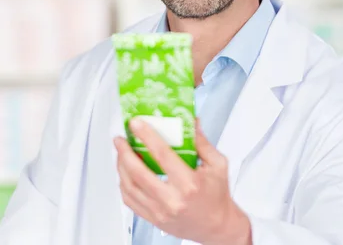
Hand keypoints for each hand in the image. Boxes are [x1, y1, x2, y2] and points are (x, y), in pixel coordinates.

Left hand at [114, 117, 251, 244]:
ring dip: (121, 167)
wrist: (217, 226)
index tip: (136, 124)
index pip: (162, 155)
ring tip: (121, 153)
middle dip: (125, 152)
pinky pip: (130, 201)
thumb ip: (201, 142)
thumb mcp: (217, 164)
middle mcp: (172, 199)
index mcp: (189, 183)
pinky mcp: (154, 219)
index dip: (146, 136)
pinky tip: (125, 173)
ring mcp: (161, 212)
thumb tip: (191, 122)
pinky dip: (124, 184)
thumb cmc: (217, 196)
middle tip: (121, 139)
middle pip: (139, 172)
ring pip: (130, 187)